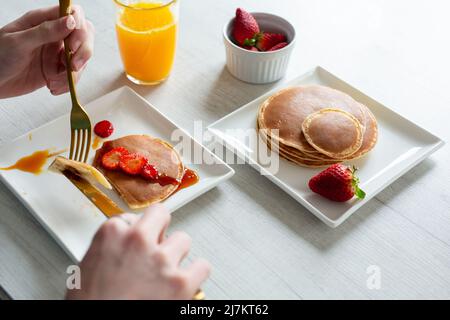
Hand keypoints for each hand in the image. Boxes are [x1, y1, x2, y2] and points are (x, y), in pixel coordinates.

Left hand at [0, 5, 93, 97]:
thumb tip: (70, 21)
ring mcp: (57, 53)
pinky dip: (68, 84)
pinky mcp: (58, 70)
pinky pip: (74, 75)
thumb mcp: (19, 42)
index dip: (79, 28)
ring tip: (54, 81)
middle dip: (83, 52)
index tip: (73, 45)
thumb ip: (45, 31)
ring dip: (74, 73)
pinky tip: (53, 87)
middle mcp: (54, 35)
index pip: (73, 14)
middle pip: (84, 35)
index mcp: (42, 21)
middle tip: (72, 66)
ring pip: (82, 58)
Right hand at [66, 204, 210, 299]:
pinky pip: (202, 266)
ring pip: (183, 239)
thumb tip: (124, 247)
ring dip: (176, 253)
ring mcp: (162, 260)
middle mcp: (138, 241)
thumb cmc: (90, 304)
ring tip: (166, 270)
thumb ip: (111, 248)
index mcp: (112, 234)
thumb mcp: (87, 267)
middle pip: (160, 215)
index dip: (135, 232)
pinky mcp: (181, 282)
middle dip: (160, 229)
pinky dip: (196, 274)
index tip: (137, 243)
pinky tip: (186, 281)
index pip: (131, 218)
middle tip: (156, 246)